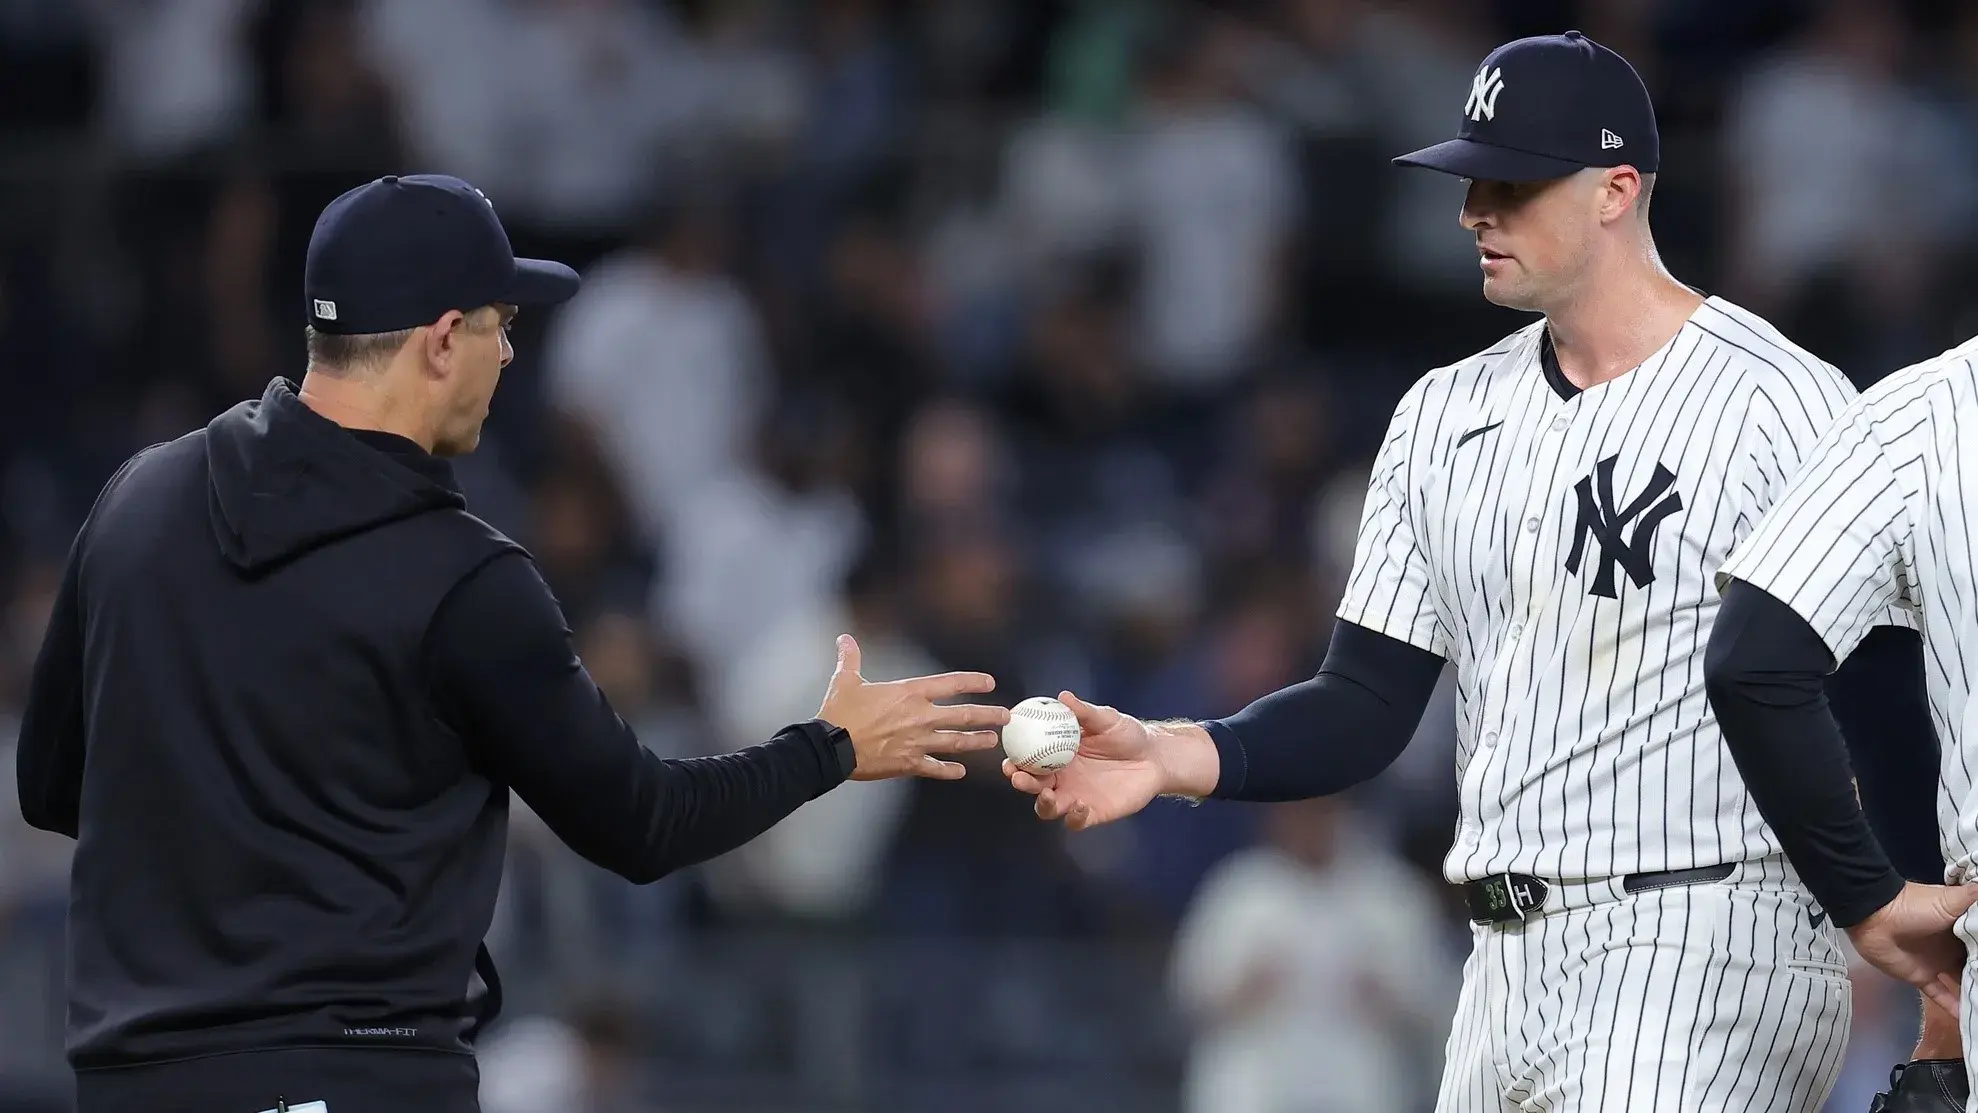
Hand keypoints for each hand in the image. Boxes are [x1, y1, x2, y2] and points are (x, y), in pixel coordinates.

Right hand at [817, 635, 1008, 780]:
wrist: (831, 747)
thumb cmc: (839, 713)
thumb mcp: (845, 681)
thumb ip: (850, 658)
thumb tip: (844, 638)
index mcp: (909, 694)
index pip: (950, 683)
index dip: (973, 682)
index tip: (990, 683)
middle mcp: (920, 717)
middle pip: (963, 716)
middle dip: (988, 715)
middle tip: (1006, 716)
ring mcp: (917, 743)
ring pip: (956, 743)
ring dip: (977, 742)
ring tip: (993, 742)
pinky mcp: (909, 765)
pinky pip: (935, 769)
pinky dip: (949, 771)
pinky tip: (960, 772)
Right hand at [1003, 691, 1211, 829]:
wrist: (1155, 757)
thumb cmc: (1127, 734)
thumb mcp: (1106, 719)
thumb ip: (1084, 712)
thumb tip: (1063, 697)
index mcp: (1057, 755)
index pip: (1028, 760)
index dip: (1015, 760)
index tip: (1008, 756)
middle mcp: (1062, 778)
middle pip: (1032, 785)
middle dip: (1021, 782)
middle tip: (1018, 776)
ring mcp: (1075, 797)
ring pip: (1048, 807)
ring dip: (1042, 803)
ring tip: (1047, 794)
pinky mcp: (1093, 814)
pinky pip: (1076, 821)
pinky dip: (1074, 817)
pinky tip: (1080, 806)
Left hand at [1846, 882, 1977, 1014]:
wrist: (1874, 916)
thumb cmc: (1915, 906)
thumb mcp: (1950, 899)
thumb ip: (1975, 898)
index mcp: (1960, 927)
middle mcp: (1952, 947)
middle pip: (1975, 964)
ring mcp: (1937, 963)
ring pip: (1962, 982)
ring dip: (1974, 993)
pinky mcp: (1921, 977)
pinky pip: (1941, 996)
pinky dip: (1954, 1007)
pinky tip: (1968, 1019)